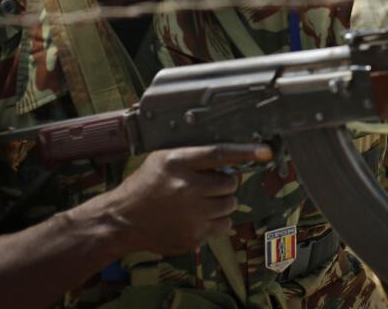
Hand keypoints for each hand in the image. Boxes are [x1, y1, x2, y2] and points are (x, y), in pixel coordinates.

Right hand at [102, 144, 271, 255]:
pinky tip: (196, 218)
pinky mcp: (193, 236)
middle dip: (225, 184)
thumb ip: (195, 157)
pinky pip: (223, 226)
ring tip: (200, 202)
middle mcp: (186, 188)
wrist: (122, 220)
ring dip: (221, 202)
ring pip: (230, 205)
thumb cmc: (145, 185)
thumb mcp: (164, 159)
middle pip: (230, 184)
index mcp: (178, 163)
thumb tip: (231, 159)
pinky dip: (216, 221)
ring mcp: (191, 215)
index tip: (265, 151)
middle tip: (208, 186)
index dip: (245, 152)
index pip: (220, 154)